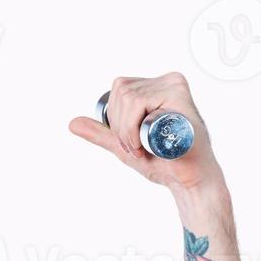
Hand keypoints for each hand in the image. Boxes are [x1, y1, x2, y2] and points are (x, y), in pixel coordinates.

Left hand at [68, 72, 222, 195]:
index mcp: (156, 87)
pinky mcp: (179, 95)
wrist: (187, 179)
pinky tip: (147, 144)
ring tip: (143, 148)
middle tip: (137, 148)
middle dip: (120, 127)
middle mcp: (167, 81)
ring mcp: (175, 86)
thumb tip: (72, 123)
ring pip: (128, 98)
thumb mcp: (124, 144)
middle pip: (122, 91)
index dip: (117, 119)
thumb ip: (102, 133)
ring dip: (127, 131)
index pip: (120, 89)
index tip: (131, 142)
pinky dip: (133, 128)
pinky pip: (139, 102)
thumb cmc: (163, 161)